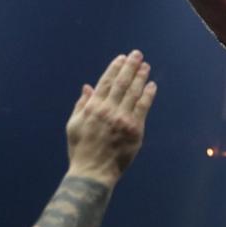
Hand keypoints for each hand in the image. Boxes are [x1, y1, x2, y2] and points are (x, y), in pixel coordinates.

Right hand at [66, 50, 156, 186]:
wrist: (93, 172)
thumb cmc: (81, 149)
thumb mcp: (73, 125)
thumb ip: (81, 105)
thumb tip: (87, 87)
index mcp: (92, 108)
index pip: (106, 82)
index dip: (114, 68)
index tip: (121, 58)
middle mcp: (108, 111)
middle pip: (122, 83)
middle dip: (130, 67)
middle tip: (137, 54)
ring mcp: (123, 119)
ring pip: (134, 93)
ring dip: (141, 77)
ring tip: (145, 66)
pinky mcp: (135, 129)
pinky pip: (144, 107)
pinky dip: (148, 95)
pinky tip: (152, 85)